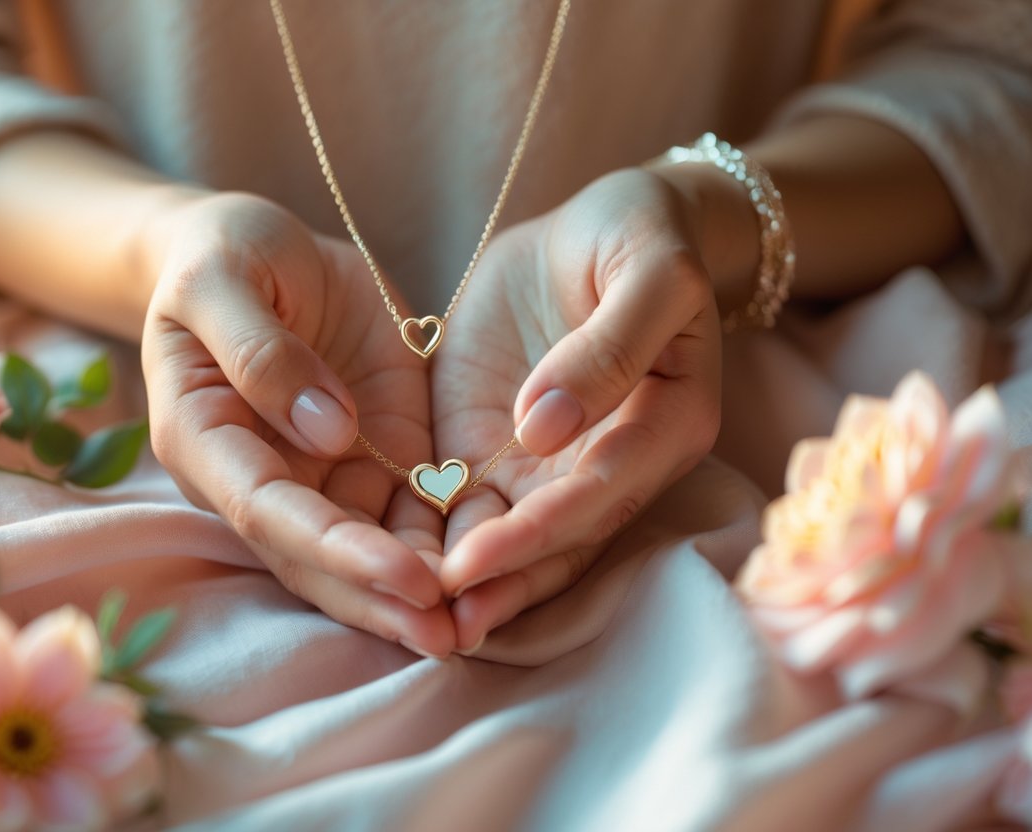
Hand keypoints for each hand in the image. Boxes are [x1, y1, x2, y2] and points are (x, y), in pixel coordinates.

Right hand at [140, 193, 454, 655]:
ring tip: (472, 628)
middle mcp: (260, 474)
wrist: (258, 249)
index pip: (269, 511)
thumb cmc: (222, 255)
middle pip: (315, 555)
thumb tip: (325, 433)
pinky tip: (485, 575)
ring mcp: (317, 470)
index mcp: (204, 438)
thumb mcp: (221, 279)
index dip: (336, 550)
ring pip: (361, 548)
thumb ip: (260, 351)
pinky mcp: (370, 454)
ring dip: (411, 594)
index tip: (407, 578)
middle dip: (379, 599)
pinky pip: (403, 510)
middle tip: (448, 636)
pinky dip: (438, 545)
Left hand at [432, 168, 723, 650]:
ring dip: (468, 583)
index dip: (540, 533)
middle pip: (559, 538)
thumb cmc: (643, 237)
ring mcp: (550, 461)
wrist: (604, 226)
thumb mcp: (650, 272)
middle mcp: (610, 460)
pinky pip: (467, 500)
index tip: (474, 560)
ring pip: (512, 535)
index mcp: (665, 424)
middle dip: (500, 583)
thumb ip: (608, 347)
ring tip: (414, 622)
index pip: (599, 493)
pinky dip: (436, 537)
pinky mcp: (498, 446)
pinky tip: (393, 567)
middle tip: (439, 624)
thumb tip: (547, 427)